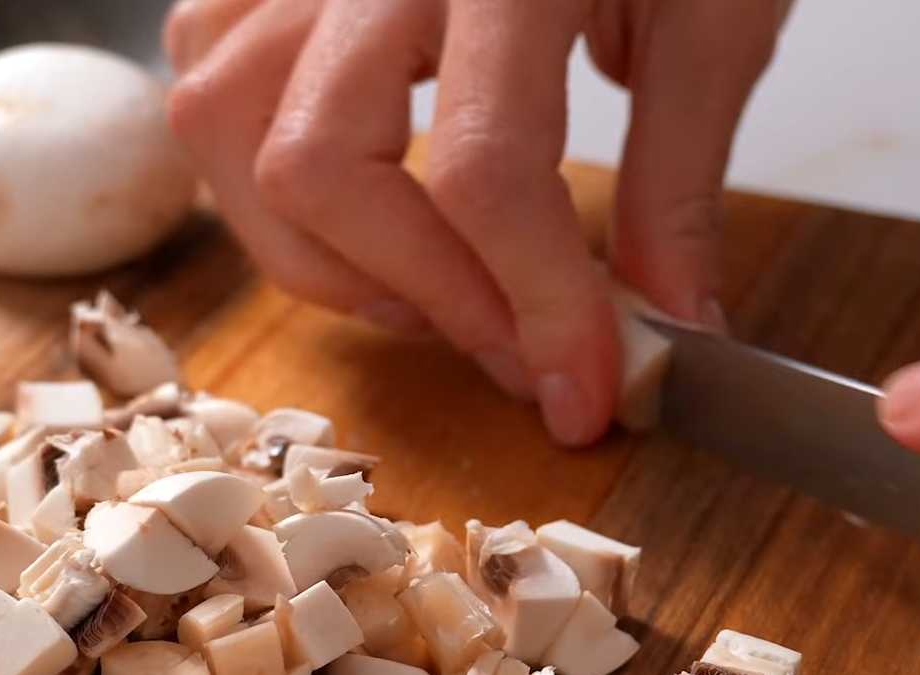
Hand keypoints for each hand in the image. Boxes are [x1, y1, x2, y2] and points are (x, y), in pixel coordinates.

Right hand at [163, 0, 783, 443]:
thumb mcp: (715, 17)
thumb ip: (680, 180)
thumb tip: (667, 331)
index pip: (487, 168)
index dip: (537, 310)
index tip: (584, 392)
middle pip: (317, 163)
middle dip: (423, 296)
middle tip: (516, 349)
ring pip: (224, 126)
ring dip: (321, 253)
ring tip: (429, 290)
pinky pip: (204, 69)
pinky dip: (254, 166)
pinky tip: (353, 200)